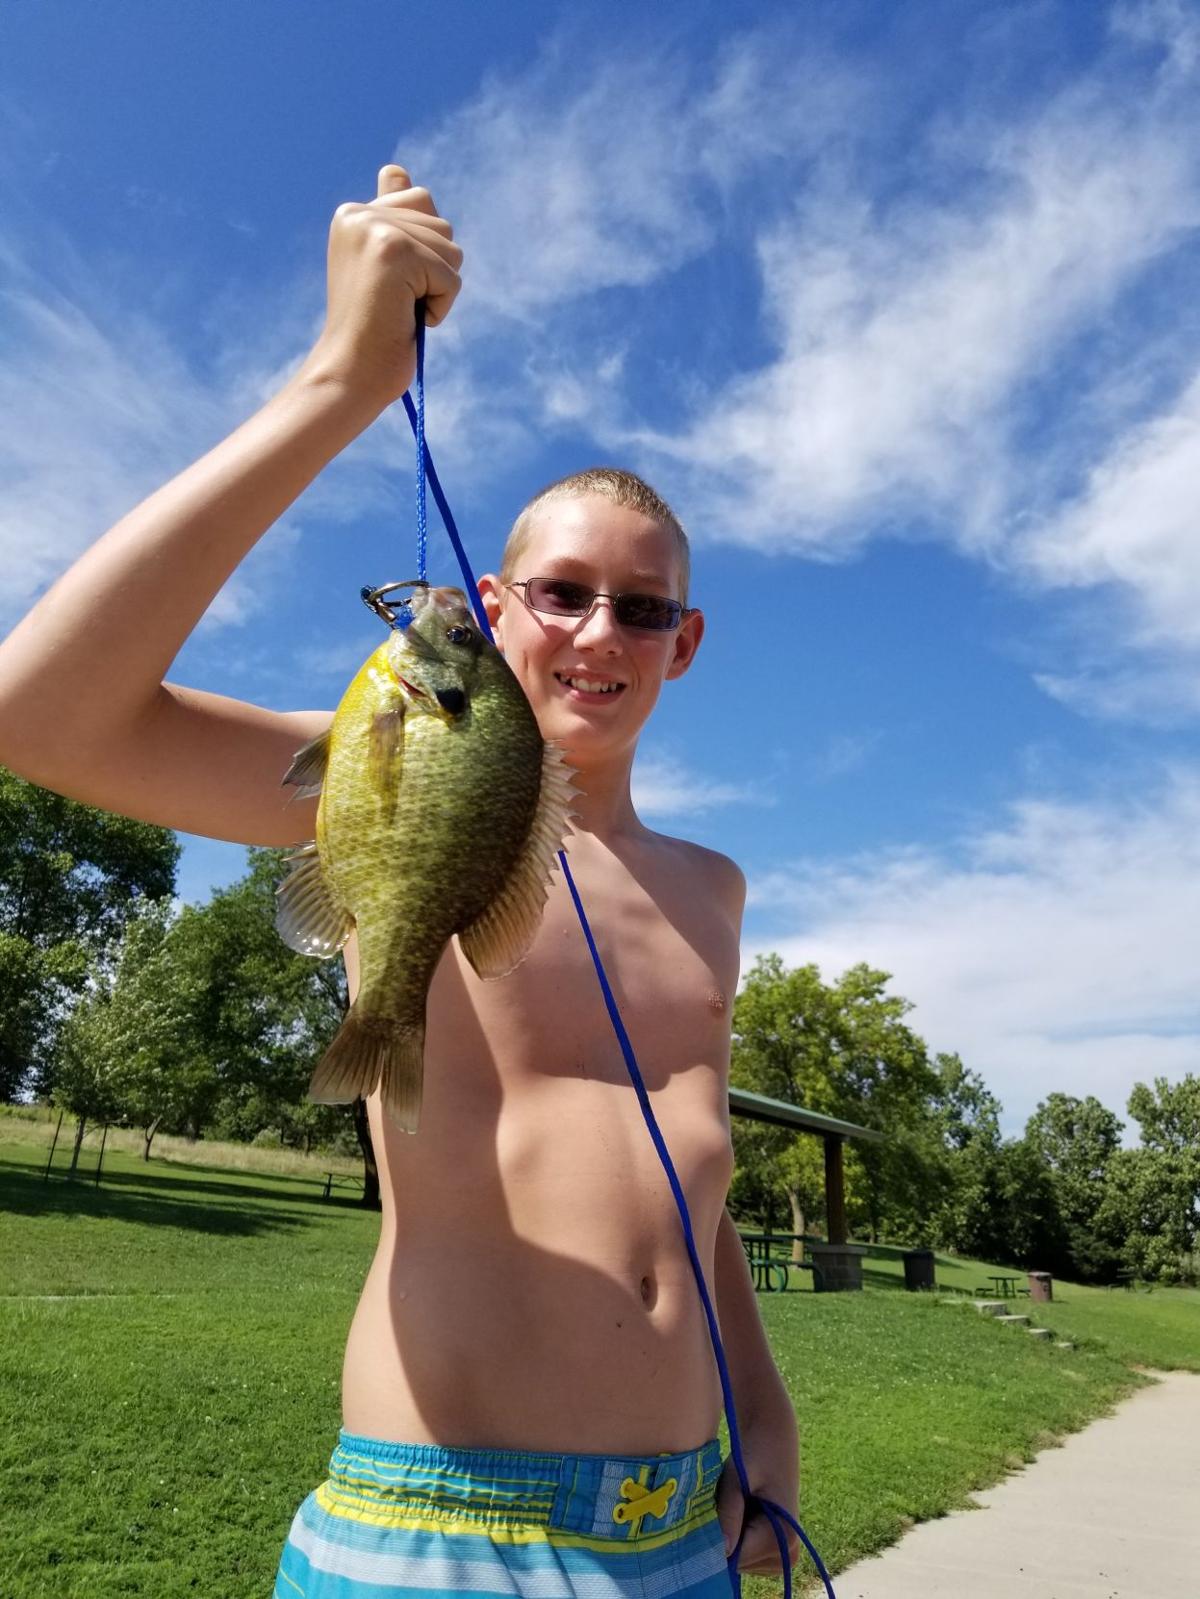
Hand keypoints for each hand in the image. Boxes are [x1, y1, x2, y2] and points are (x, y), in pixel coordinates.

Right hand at [304, 163, 462, 407]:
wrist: (352, 372)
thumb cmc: (373, 330)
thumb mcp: (383, 265)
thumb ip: (392, 217)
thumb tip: (395, 170)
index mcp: (353, 213)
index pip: (421, 199)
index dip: (423, 249)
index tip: (389, 282)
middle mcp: (358, 213)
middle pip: (441, 223)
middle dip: (434, 270)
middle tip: (396, 300)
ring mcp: (374, 229)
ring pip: (450, 248)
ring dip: (438, 288)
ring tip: (401, 309)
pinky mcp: (393, 251)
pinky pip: (451, 276)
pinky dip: (440, 306)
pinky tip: (407, 319)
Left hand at [715, 1438, 800, 1575]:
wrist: (771, 1438)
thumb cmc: (753, 1452)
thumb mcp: (736, 1478)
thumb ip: (729, 1513)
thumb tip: (722, 1552)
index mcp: (784, 1537)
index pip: (736, 1558)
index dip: (715, 1539)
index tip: (707, 1513)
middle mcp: (789, 1555)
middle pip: (737, 1563)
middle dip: (723, 1536)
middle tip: (726, 1501)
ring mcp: (784, 1557)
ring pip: (738, 1560)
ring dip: (729, 1535)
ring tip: (736, 1503)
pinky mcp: (776, 1553)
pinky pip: (744, 1555)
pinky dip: (735, 1535)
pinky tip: (740, 1510)